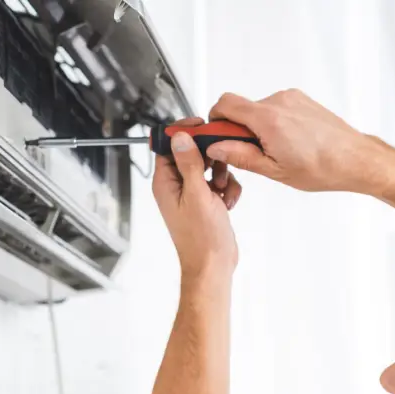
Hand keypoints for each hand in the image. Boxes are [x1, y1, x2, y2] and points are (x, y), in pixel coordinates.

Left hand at [152, 118, 241, 276]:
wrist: (213, 265)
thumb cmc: (202, 239)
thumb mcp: (197, 195)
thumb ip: (189, 164)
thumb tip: (179, 137)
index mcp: (165, 183)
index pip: (168, 146)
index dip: (184, 133)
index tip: (202, 126)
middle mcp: (176, 187)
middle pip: (191, 153)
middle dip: (210, 157)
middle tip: (219, 163)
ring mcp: (192, 195)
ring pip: (209, 167)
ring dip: (222, 174)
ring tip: (222, 190)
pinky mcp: (207, 202)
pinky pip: (219, 183)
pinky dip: (227, 189)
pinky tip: (228, 203)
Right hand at [207, 89, 378, 191]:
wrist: (355, 160)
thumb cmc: (323, 168)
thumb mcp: (274, 170)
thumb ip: (241, 156)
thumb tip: (217, 148)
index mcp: (269, 119)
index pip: (225, 104)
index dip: (214, 120)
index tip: (215, 137)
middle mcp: (279, 102)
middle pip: (242, 109)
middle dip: (239, 130)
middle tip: (251, 155)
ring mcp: (292, 98)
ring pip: (259, 111)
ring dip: (259, 129)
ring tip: (277, 152)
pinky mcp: (301, 100)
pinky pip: (276, 109)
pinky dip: (274, 124)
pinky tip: (289, 144)